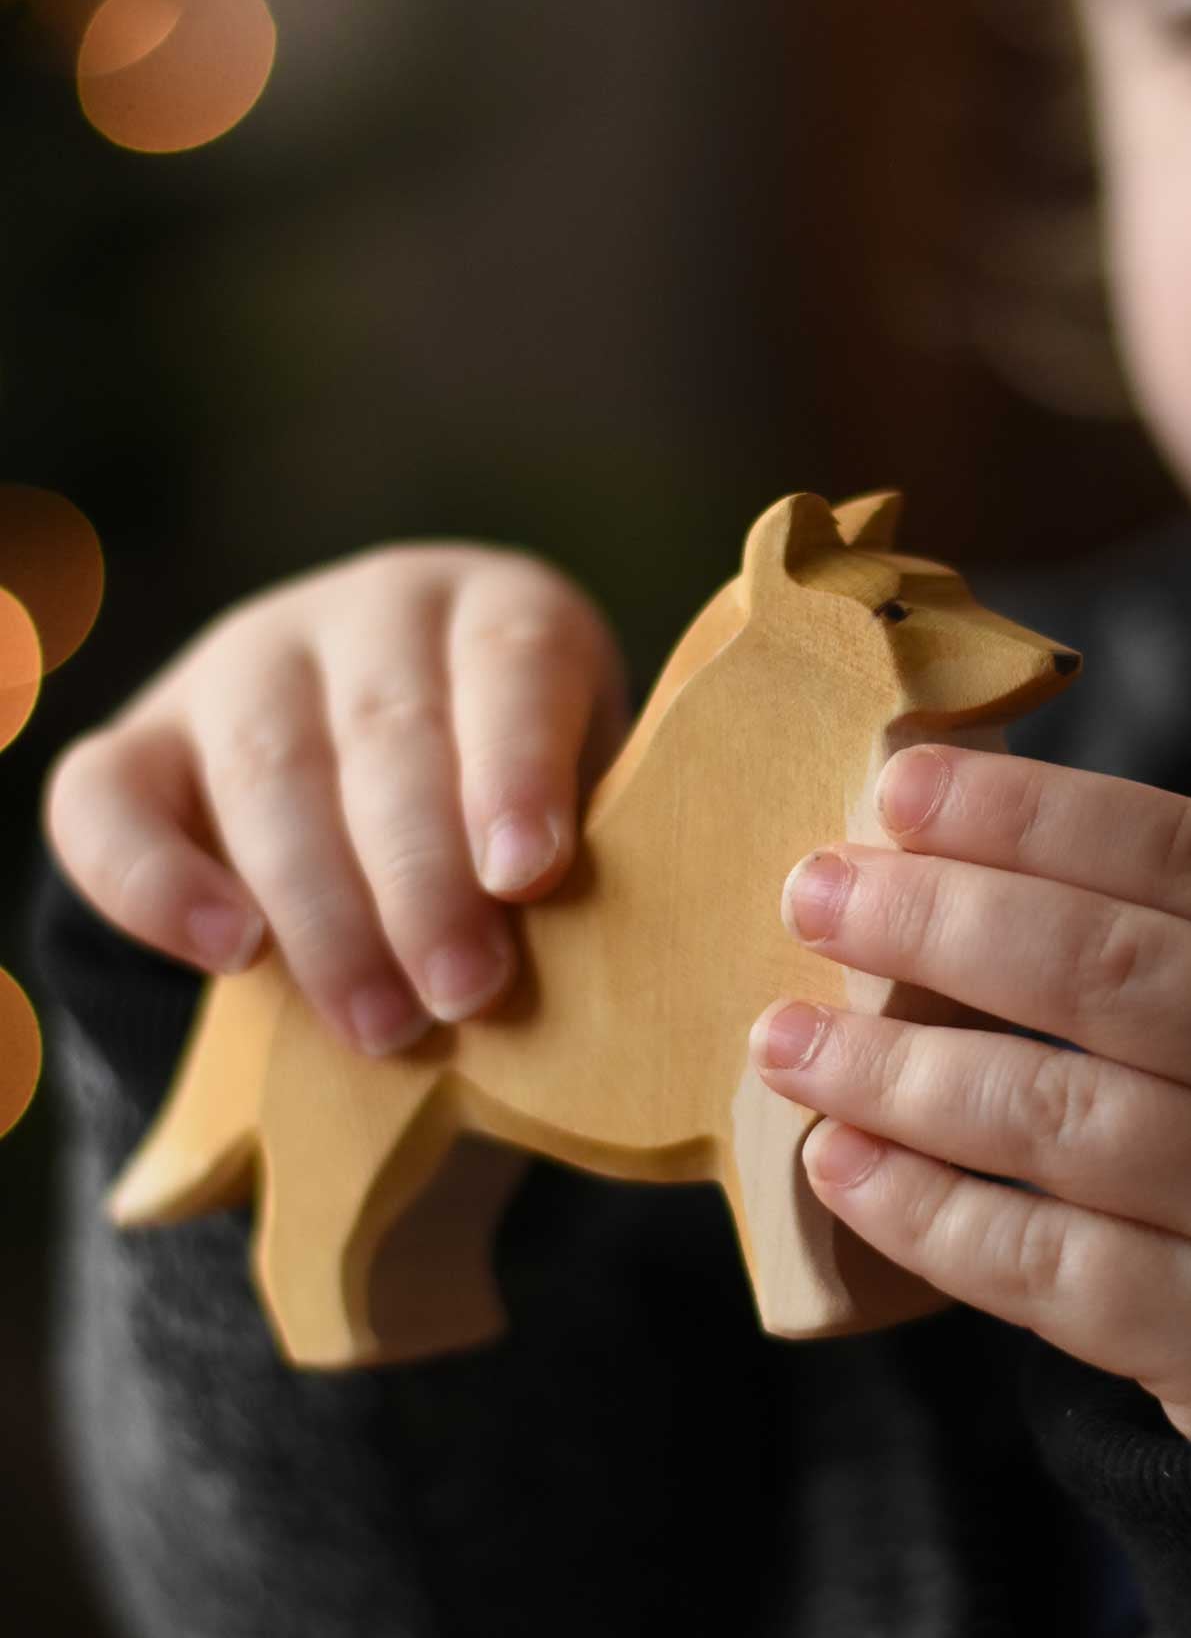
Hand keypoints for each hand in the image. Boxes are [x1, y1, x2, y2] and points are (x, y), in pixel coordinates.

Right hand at [42, 542, 628, 1055]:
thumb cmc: (521, 825)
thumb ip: (597, 854)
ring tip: (382, 1025)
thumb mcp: (581, 812)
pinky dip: (157, 882)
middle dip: (425, 875)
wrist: (383, 807)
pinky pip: (107, 803)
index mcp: (497, 612)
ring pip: (265, 770)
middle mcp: (369, 615)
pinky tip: (228, 955)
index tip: (530, 876)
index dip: (518, 766)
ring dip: (325, 910)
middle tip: (467, 994)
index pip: (510, 661)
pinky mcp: (139, 744)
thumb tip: (636, 961)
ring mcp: (242, 667)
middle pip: (385, 730)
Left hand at [748, 745, 1190, 1442]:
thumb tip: (935, 850)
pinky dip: (926, 1212)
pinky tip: (839, 1163)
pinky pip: (1051, 1272)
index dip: (1034, 815)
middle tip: (811, 893)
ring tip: (783, 1039)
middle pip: (1119, 975)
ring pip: (1065, 1122)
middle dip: (941, 924)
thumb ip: (1181, 932)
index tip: (896, 789)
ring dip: (898, 1072)